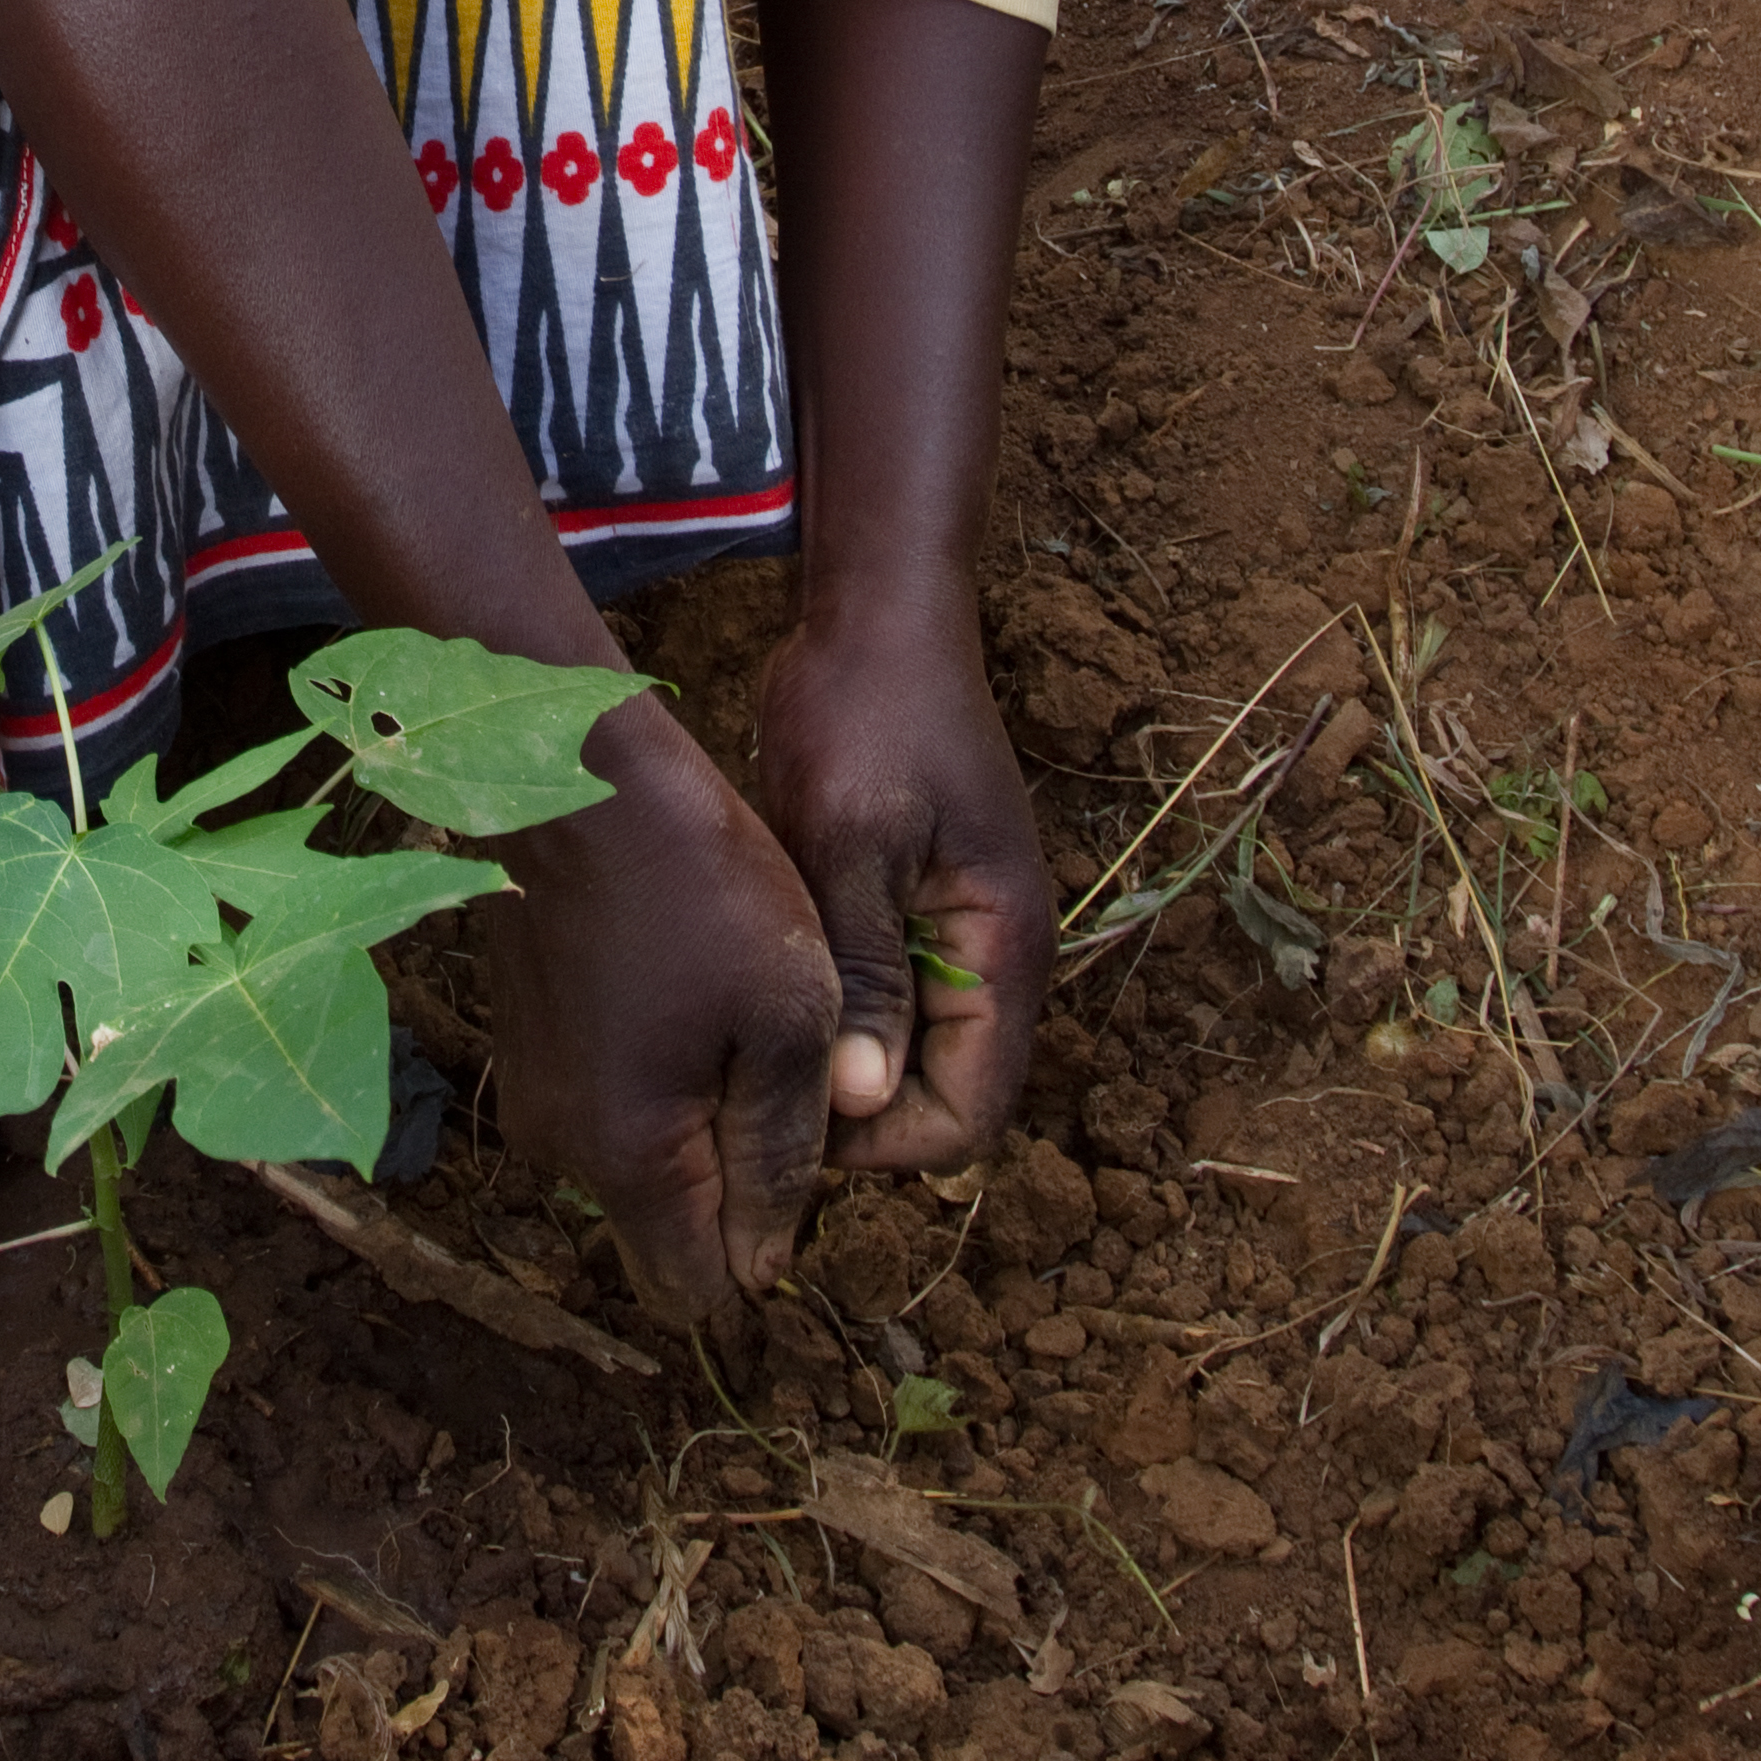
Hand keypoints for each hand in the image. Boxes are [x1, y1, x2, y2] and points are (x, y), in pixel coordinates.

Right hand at [478, 686, 839, 1323]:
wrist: (584, 776)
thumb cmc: (705, 888)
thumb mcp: (790, 1016)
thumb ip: (784, 1150)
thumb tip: (767, 1263)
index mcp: (629, 1158)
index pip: (700, 1287)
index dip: (765, 1249)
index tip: (804, 1160)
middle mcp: (563, 1149)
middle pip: (666, 1230)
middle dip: (733, 1188)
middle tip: (784, 1079)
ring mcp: (537, 1095)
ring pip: (639, 1163)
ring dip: (696, 1125)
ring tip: (742, 1020)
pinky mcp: (529, 1044)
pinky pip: (607, 1104)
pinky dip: (655, 1079)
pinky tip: (690, 992)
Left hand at [753, 598, 1051, 1175]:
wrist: (876, 616)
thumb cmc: (865, 716)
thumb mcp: (852, 846)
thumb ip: (866, 975)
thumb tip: (859, 1104)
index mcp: (1007, 950)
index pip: (974, 1114)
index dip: (888, 1144)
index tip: (794, 1124)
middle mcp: (999, 957)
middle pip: (945, 1094)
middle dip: (861, 1116)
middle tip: (756, 1098)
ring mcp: (962, 931)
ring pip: (913, 1050)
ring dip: (846, 1064)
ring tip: (753, 1054)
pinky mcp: (920, 904)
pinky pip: (891, 994)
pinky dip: (840, 1010)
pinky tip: (768, 996)